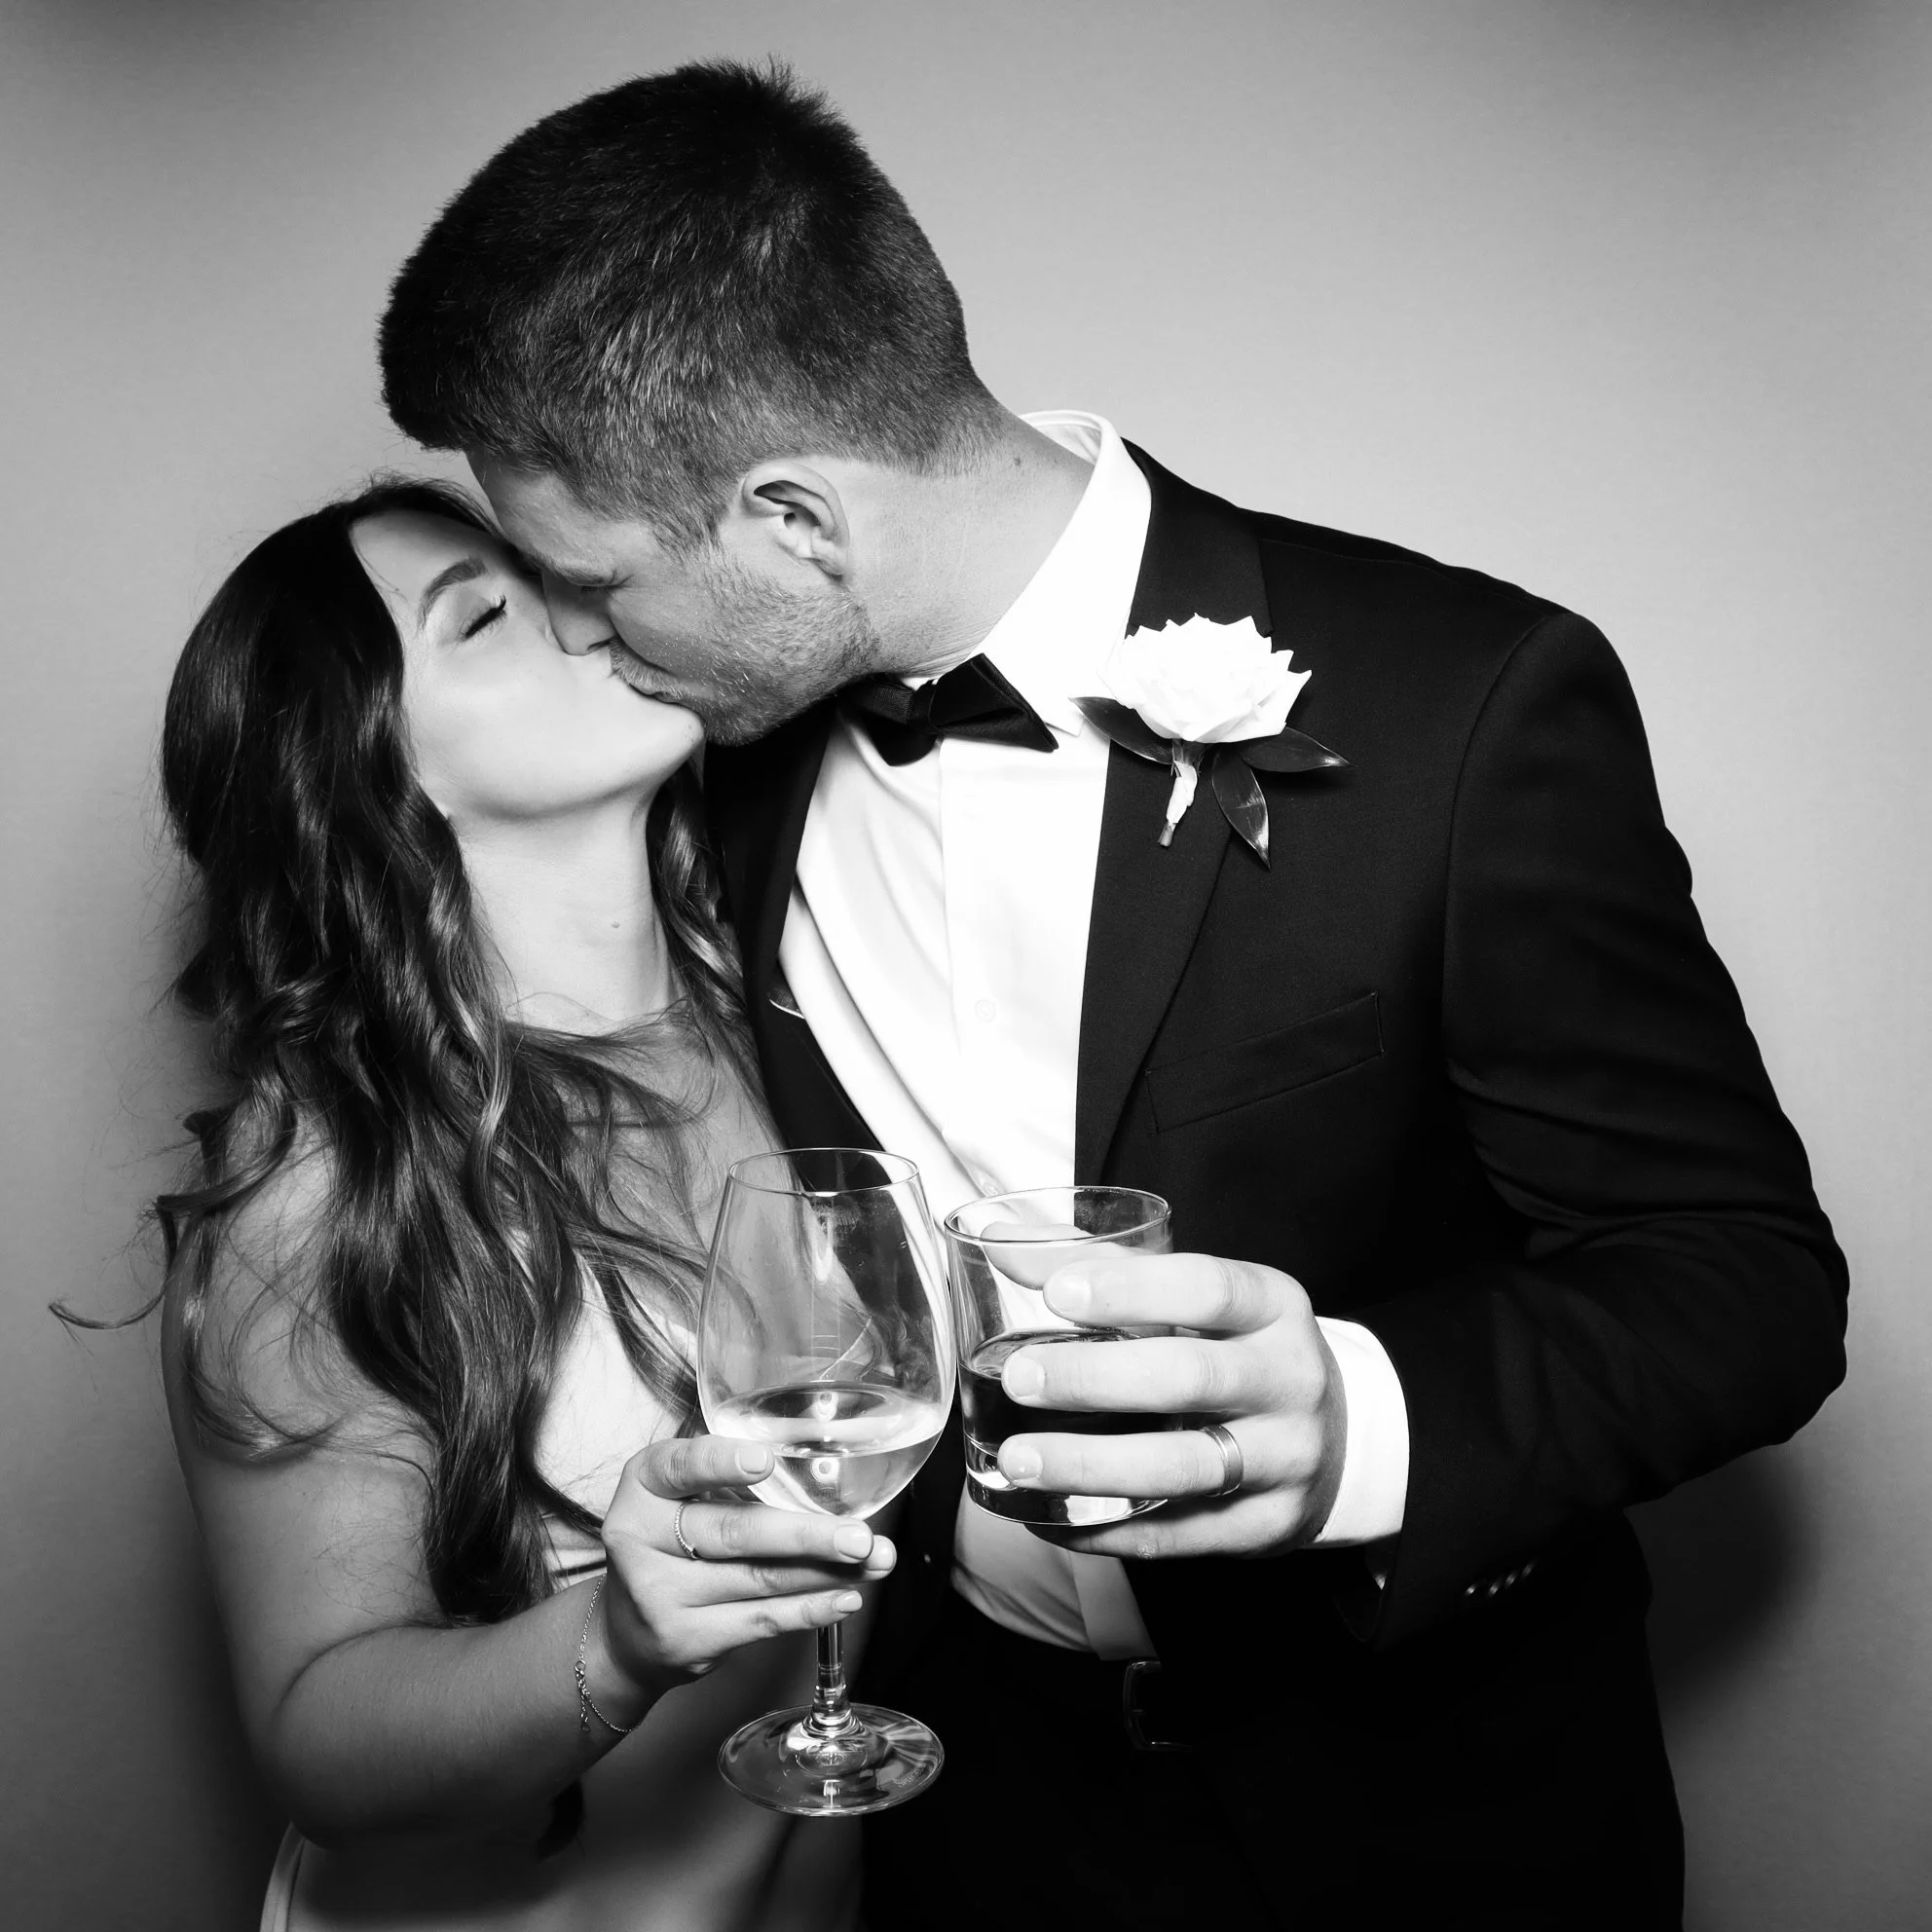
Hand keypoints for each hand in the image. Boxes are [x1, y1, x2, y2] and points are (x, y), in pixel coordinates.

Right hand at [593, 1435, 894, 1703]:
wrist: (625, 1632)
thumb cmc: (669, 1543)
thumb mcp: (676, 1496)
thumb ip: (728, 1478)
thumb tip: (820, 1475)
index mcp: (643, 1487)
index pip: (679, 1467)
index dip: (722, 1463)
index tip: (766, 1462)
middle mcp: (642, 1540)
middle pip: (734, 1533)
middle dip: (807, 1534)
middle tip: (860, 1535)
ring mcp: (661, 1596)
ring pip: (758, 1580)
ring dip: (825, 1572)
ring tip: (874, 1561)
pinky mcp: (687, 1641)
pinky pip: (760, 1622)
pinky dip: (810, 1610)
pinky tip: (845, 1597)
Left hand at [996, 1252, 1345, 1559]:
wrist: (1335, 1440)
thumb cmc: (1239, 1353)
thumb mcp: (1198, 1301)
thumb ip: (1109, 1272)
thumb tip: (999, 1245)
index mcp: (1274, 1308)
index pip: (1208, 1289)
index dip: (1131, 1290)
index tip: (1057, 1294)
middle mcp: (1290, 1381)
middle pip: (1192, 1377)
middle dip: (1096, 1379)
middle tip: (1021, 1378)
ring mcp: (1285, 1460)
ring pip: (1184, 1467)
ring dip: (1091, 1465)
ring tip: (1017, 1459)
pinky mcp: (1265, 1527)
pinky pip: (1176, 1536)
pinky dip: (1103, 1529)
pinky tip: (1045, 1515)